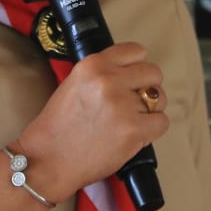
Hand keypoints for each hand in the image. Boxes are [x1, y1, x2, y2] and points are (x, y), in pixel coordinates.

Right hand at [18, 42, 168, 200]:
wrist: (48, 159)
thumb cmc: (58, 127)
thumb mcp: (74, 83)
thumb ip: (102, 74)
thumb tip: (132, 74)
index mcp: (92, 65)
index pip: (136, 51)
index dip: (137, 67)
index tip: (134, 78)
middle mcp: (108, 80)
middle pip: (152, 73)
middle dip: (147, 88)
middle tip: (133, 103)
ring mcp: (122, 105)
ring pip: (160, 99)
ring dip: (150, 110)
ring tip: (130, 121)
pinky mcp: (133, 130)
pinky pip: (162, 122)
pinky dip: (152, 130)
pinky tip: (135, 134)